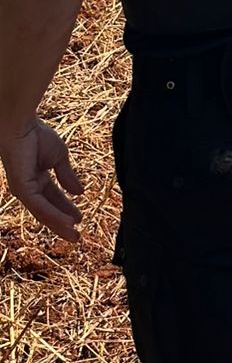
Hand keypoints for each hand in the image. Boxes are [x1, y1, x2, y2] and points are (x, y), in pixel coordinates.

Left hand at [1, 120, 83, 241]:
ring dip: (59, 225)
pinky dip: (54, 214)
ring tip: (74, 235)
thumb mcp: (60, 157)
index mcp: (37, 180)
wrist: (21, 125)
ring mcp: (24, 190)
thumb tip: (80, 192)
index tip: (80, 219)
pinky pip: (40, 206)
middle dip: (62, 224)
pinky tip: (67, 221)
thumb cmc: (37, 136)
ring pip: (43, 212)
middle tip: (76, 237)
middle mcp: (28, 188)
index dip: (66, 209)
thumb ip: (67, 176)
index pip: (53, 199)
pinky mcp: (22, 189)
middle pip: (47, 211)